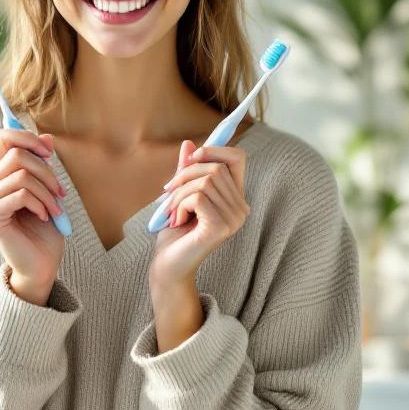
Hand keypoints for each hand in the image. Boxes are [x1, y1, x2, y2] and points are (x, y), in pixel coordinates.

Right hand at [0, 130, 66, 298]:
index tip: (49, 154)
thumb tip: (47, 138)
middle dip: (47, 171)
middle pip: (16, 154)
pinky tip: (43, 217)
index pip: (4, 137)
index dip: (27, 138)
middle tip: (60, 193)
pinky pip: (21, 195)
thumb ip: (42, 164)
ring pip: (21, 175)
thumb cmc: (44, 228)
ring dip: (47, 192)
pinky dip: (40, 204)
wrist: (41, 263)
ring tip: (55, 209)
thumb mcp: (47, 190)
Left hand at [149, 139, 249, 288]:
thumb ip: (187, 171)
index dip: (214, 150)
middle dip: (184, 175)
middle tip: (168, 193)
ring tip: (172, 211)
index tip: (191, 159)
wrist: (168, 265)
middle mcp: (240, 208)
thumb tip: (189, 144)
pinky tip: (176, 220)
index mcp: (235, 197)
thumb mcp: (180, 195)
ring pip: (204, 181)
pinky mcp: (220, 227)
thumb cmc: (175, 232)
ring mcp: (233, 219)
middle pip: (215, 167)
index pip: (238, 158)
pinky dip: (179, 204)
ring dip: (179, 193)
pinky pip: (198, 197)